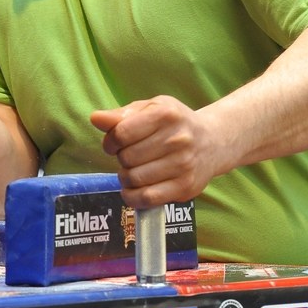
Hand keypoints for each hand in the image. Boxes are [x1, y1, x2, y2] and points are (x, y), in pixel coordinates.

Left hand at [89, 96, 223, 208]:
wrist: (212, 142)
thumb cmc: (174, 123)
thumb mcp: (150, 109)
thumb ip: (121, 115)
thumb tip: (95, 119)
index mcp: (166, 115)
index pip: (121, 133)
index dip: (110, 142)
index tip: (114, 144)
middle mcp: (177, 139)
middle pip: (127, 157)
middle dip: (121, 159)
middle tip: (129, 157)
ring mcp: (183, 165)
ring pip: (134, 178)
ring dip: (125, 177)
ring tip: (133, 171)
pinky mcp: (185, 188)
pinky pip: (147, 198)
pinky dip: (132, 197)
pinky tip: (132, 190)